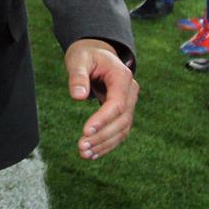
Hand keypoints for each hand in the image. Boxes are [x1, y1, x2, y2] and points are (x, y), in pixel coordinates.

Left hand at [65, 39, 136, 159]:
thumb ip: (78, 76)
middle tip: (81, 147)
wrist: (97, 54)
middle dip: (102, 136)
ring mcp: (129, 103)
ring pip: (122, 129)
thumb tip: (78, 96)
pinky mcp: (123, 113)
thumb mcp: (78, 59)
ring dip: (104, 144)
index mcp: (122, 76)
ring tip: (84, 154)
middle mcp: (130, 91)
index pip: (117, 103)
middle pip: (122, 119)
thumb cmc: (86, 55)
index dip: (103, 119)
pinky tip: (92, 154)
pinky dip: (107, 144)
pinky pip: (119, 132)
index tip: (85, 131)